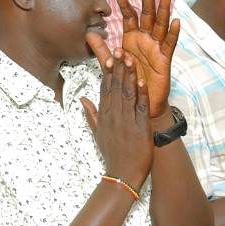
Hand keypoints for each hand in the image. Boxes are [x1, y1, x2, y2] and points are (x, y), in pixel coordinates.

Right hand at [80, 54, 153, 187]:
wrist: (122, 175)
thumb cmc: (112, 155)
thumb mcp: (97, 134)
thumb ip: (91, 114)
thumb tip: (82, 99)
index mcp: (104, 116)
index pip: (105, 90)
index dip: (107, 72)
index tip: (109, 57)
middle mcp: (113, 116)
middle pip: (115, 87)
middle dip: (118, 68)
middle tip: (119, 49)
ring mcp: (126, 122)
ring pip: (127, 94)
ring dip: (129, 75)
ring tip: (130, 58)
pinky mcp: (140, 128)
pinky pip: (140, 107)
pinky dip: (141, 94)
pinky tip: (142, 81)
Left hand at [111, 0, 180, 118]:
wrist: (140, 104)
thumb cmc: (128, 81)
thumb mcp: (111, 64)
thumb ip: (101, 49)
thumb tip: (87, 34)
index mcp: (132, 39)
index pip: (130, 18)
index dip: (125, 6)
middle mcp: (145, 40)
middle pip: (148, 15)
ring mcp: (156, 48)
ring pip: (161, 25)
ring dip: (165, 9)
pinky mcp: (164, 60)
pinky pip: (170, 45)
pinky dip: (173, 33)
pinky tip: (176, 21)